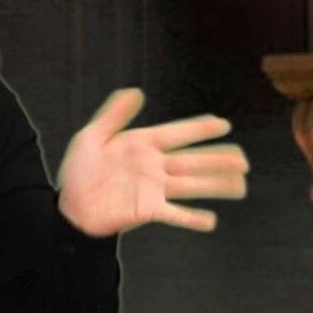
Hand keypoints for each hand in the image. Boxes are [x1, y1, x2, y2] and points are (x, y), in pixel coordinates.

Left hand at [55, 88, 249, 236]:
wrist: (69, 206)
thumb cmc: (78, 172)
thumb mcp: (91, 137)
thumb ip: (114, 115)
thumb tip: (136, 92)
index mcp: (142, 145)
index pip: (177, 134)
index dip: (199, 129)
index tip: (222, 124)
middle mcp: (154, 166)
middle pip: (193, 160)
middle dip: (218, 159)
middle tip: (243, 159)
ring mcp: (154, 189)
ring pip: (192, 185)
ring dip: (216, 185)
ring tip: (240, 184)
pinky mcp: (148, 210)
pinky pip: (175, 214)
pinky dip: (192, 218)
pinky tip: (211, 220)